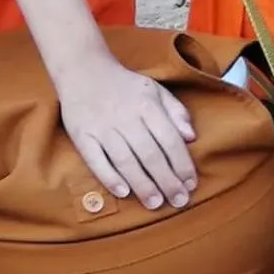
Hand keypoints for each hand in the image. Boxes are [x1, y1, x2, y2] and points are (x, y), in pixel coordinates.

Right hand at [55, 51, 197, 209]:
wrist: (82, 70)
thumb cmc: (126, 87)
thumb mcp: (157, 91)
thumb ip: (177, 113)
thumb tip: (191, 138)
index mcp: (147, 106)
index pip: (170, 140)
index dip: (182, 165)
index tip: (191, 185)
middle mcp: (125, 117)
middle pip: (150, 154)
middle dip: (167, 181)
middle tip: (179, 201)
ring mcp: (102, 127)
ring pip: (125, 160)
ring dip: (142, 184)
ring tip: (156, 204)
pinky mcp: (82, 134)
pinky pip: (95, 159)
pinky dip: (109, 177)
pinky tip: (123, 193)